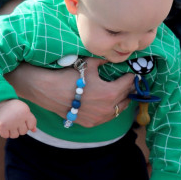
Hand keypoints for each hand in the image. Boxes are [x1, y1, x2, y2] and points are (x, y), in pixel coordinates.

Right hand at [0, 99, 36, 138]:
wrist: (0, 103)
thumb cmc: (14, 108)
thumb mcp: (24, 111)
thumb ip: (31, 120)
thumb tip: (34, 131)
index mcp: (26, 113)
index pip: (31, 126)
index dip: (28, 124)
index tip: (23, 119)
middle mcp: (19, 118)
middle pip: (23, 132)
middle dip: (19, 128)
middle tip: (14, 120)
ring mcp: (10, 123)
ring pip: (15, 135)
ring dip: (12, 131)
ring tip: (10, 123)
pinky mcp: (2, 126)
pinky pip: (6, 136)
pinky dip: (4, 133)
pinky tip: (4, 126)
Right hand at [7, 58, 134, 127]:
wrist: (48, 90)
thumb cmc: (69, 75)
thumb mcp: (89, 64)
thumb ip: (104, 60)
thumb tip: (112, 56)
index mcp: (109, 93)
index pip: (128, 84)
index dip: (131, 77)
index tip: (132, 73)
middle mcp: (106, 109)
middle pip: (126, 99)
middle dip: (128, 90)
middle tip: (128, 82)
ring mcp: (98, 118)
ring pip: (118, 111)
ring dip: (121, 101)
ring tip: (120, 93)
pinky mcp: (90, 123)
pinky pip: (106, 118)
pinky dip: (110, 110)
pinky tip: (108, 103)